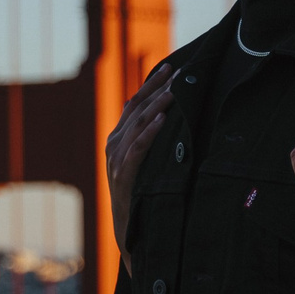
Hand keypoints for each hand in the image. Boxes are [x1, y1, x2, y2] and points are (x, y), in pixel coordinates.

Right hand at [105, 61, 174, 254]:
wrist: (128, 227)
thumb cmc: (138, 191)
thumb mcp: (138, 159)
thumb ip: (139, 134)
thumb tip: (144, 106)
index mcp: (118, 137)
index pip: (135, 103)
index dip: (152, 84)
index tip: (171, 67)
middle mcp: (114, 144)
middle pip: (138, 110)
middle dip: (159, 90)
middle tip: (180, 73)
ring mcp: (116, 159)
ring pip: (138, 126)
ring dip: (157, 106)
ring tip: (175, 91)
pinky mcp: (123, 175)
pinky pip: (137, 150)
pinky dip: (149, 133)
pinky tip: (163, 121)